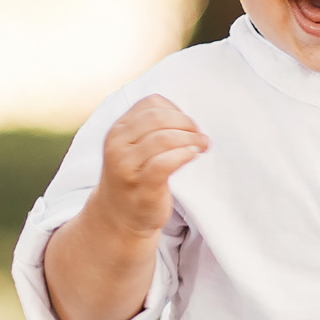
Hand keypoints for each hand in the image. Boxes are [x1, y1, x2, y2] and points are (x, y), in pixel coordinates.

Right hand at [94, 95, 207, 235]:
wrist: (118, 215)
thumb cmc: (135, 176)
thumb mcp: (135, 146)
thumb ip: (153, 128)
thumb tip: (186, 119)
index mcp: (118, 130)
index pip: (151, 104)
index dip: (176, 111)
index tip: (188, 126)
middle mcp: (117, 145)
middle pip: (158, 118)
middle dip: (186, 123)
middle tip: (200, 136)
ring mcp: (126, 167)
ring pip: (163, 138)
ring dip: (190, 139)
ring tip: (201, 146)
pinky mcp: (142, 187)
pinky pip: (165, 164)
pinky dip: (183, 155)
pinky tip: (193, 156)